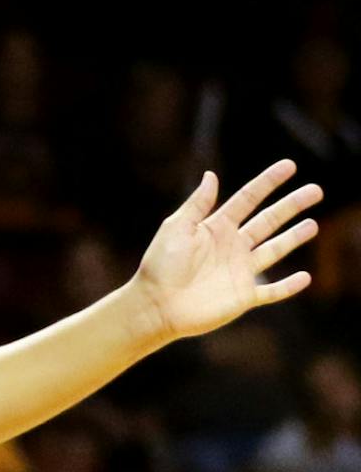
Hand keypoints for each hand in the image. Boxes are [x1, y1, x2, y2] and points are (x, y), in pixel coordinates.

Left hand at [129, 161, 320, 340]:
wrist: (155, 306)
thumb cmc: (160, 266)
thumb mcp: (176, 228)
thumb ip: (197, 204)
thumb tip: (211, 174)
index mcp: (216, 228)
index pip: (248, 199)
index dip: (268, 182)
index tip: (289, 165)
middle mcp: (231, 247)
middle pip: (268, 221)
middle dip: (291, 206)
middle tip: (316, 190)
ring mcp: (240, 271)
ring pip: (274, 250)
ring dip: (294, 238)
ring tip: (313, 225)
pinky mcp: (243, 297)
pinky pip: (272, 291)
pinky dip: (289, 286)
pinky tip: (306, 277)